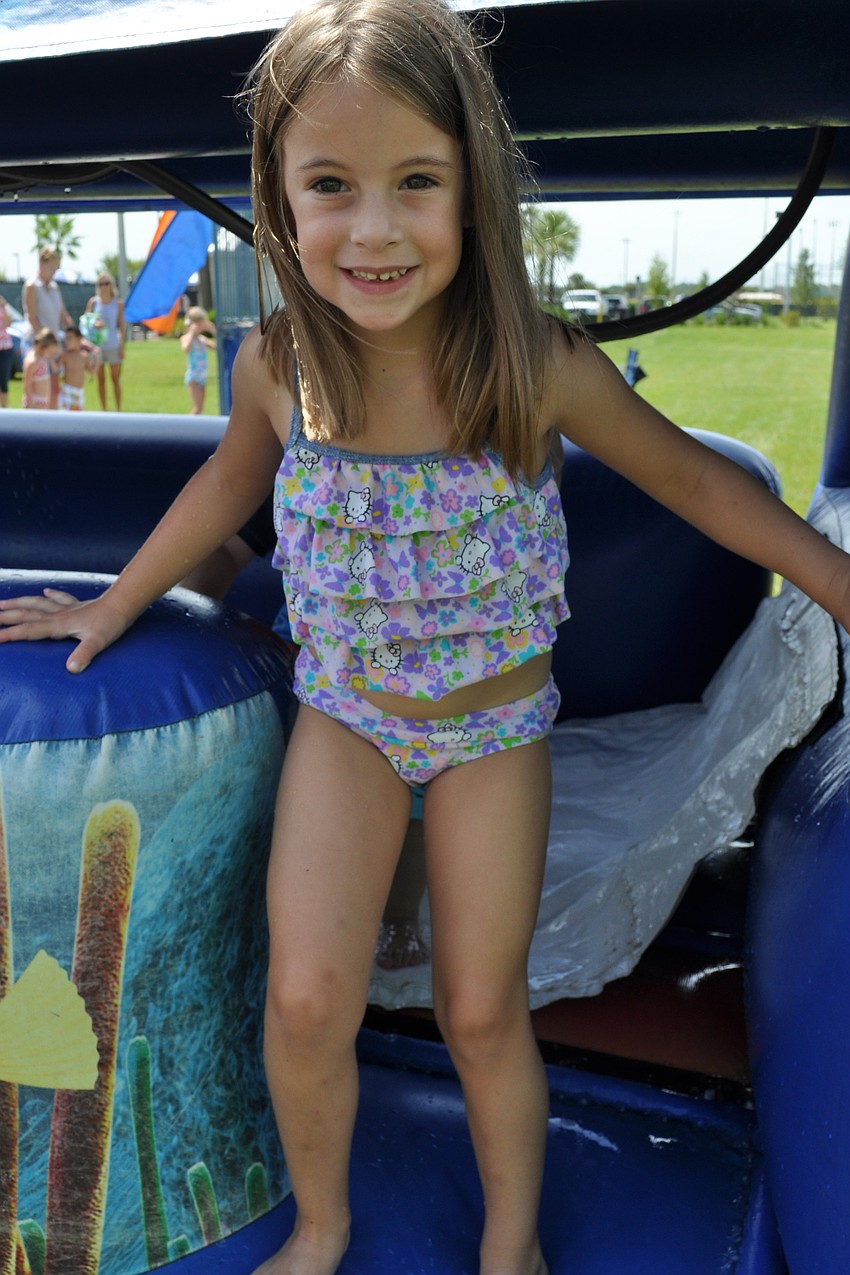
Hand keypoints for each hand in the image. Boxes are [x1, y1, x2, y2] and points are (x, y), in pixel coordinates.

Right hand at [0, 587, 133, 672]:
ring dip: (20, 603)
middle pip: (27, 614)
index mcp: (59, 625)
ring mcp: (67, 608)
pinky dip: (51, 594)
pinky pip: (60, 598)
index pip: (30, 630)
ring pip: (37, 603)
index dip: (11, 634)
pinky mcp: (77, 605)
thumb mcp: (97, 642)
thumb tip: (72, 669)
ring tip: (3, 603)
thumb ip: (83, 654)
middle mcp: (59, 615)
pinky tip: (45, 589)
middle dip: (7, 616)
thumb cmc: (111, 624)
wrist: (123, 604)